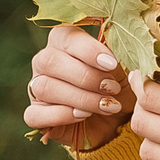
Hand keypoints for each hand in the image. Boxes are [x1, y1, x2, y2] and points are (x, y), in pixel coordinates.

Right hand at [25, 24, 131, 151]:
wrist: (117, 122)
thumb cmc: (119, 87)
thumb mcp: (124, 69)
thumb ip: (119, 54)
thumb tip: (122, 46)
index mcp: (63, 42)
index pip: (65, 36)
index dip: (88, 50)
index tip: (112, 64)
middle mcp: (44, 62)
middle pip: (50, 61)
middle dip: (86, 76)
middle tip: (112, 88)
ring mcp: (36, 88)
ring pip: (44, 87)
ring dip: (80, 98)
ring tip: (107, 105)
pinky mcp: (35, 115)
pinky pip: (35, 114)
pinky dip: (61, 115)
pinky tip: (83, 115)